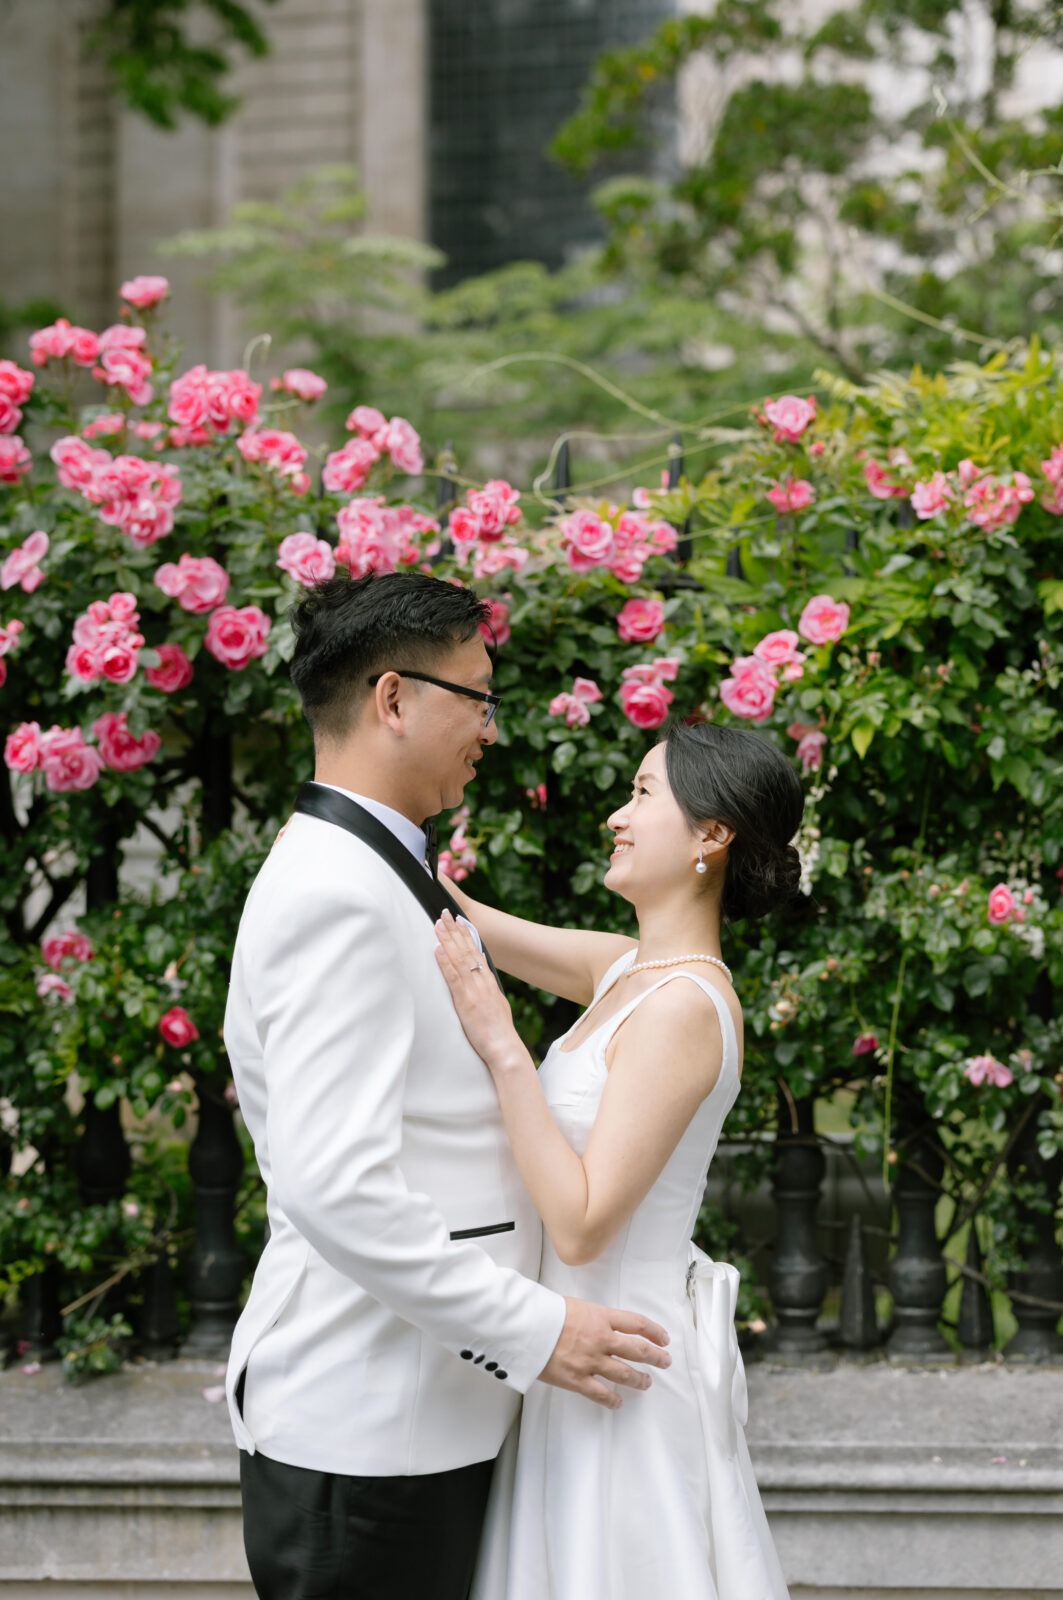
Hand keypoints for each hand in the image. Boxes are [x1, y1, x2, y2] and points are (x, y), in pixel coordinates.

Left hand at [434, 910, 521, 1070]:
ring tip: (438, 924)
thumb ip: (487, 992)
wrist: (505, 1048)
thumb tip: (483, 983)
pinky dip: (445, 961)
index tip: (459, 920)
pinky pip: (453, 977)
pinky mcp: (465, 1001)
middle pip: (467, 949)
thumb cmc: (500, 1033)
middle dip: (455, 929)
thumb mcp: (496, 1006)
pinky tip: (437, 949)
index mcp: (489, 982)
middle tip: (444, 912)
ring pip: (459, 958)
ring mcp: (474, 990)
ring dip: (447, 939)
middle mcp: (482, 981)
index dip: (467, 934)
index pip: (476, 951)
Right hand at [539, 1297, 671, 1410]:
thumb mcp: (576, 1306)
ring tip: (647, 1382)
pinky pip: (601, 1394)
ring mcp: (591, 1361)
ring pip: (625, 1374)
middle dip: (656, 1357)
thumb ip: (594, 1317)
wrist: (525, 1327)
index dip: (654, 1331)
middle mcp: (601, 1339)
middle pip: (638, 1350)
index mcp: (601, 1318)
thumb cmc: (545, 1312)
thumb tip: (603, 1324)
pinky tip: (619, 1403)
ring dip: (640, 1380)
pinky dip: (613, 1400)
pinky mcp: (577, 1380)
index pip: (637, 1324)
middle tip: (665, 1361)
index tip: (664, 1338)